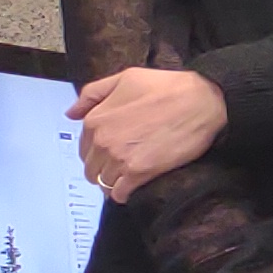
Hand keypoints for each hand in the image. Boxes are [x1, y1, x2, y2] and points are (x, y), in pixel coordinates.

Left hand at [69, 67, 228, 201]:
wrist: (202, 101)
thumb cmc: (167, 87)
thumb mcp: (124, 78)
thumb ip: (93, 94)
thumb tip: (71, 113)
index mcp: (96, 119)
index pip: (83, 147)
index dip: (95, 152)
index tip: (109, 153)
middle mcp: (103, 140)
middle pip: (91, 167)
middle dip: (102, 168)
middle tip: (120, 167)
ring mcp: (120, 158)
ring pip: (103, 182)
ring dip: (112, 182)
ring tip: (127, 178)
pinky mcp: (140, 172)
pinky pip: (120, 193)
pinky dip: (123, 194)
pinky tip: (131, 189)